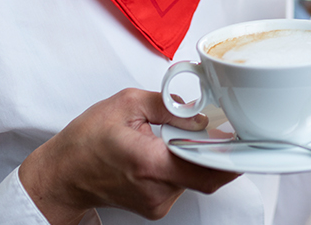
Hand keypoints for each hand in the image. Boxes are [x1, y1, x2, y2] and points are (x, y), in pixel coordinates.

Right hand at [19, 88, 238, 223]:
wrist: (65, 173)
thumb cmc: (88, 138)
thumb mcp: (127, 104)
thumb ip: (169, 105)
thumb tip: (199, 115)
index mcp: (150, 162)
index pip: (207, 170)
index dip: (231, 158)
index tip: (245, 142)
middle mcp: (157, 190)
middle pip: (204, 173)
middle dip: (209, 148)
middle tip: (203, 126)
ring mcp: (157, 203)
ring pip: (193, 177)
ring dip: (189, 155)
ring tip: (163, 137)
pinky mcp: (156, 207)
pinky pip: (181, 183)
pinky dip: (178, 164)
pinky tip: (158, 151)